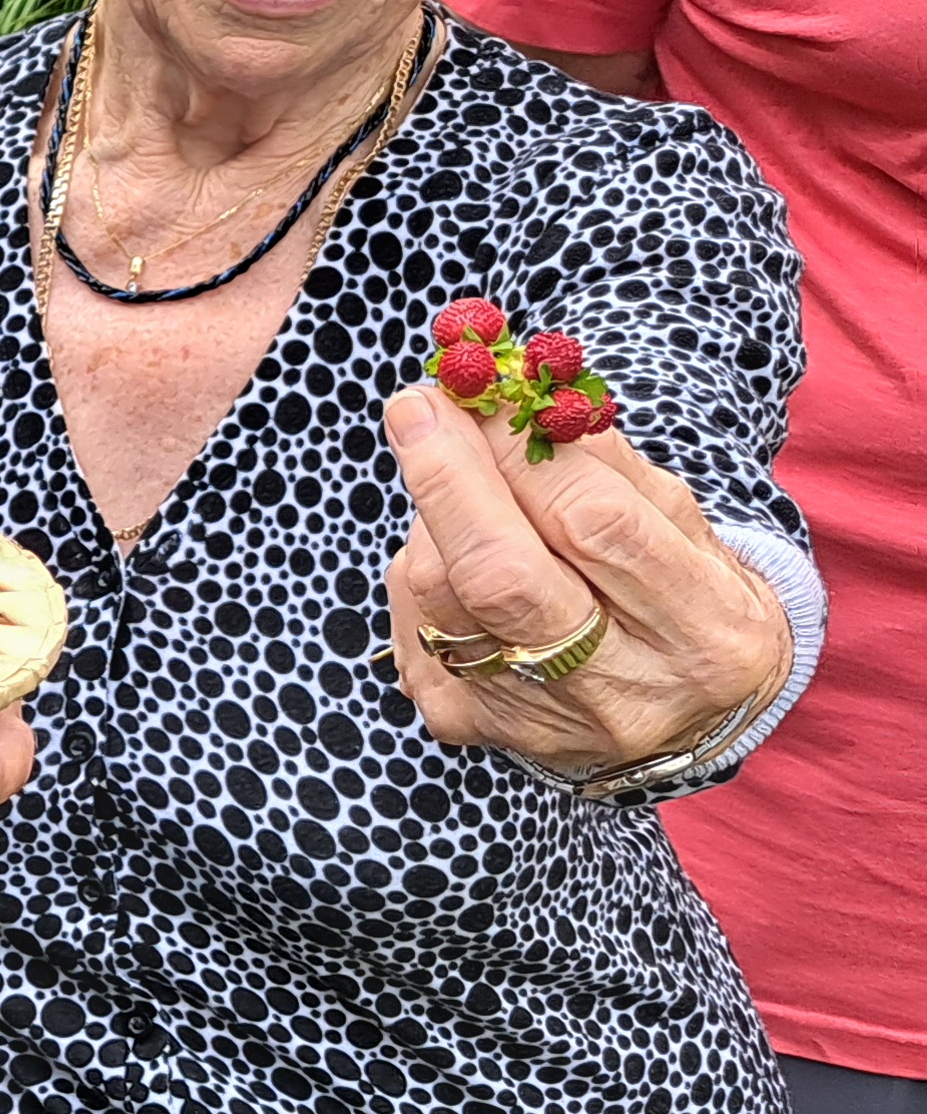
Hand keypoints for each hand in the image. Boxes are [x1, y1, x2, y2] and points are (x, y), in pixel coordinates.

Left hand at [382, 390, 787, 773]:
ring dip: (433, 516)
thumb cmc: (680, 592)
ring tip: (458, 480)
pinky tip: (451, 549)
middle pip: (500, 575)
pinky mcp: (462, 723)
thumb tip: (512, 397)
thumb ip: (602, 462)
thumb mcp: (678, 522)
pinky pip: (413, 620)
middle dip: (448, 476)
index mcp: (700, 631)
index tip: (480, 390)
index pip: (593, 527)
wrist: (677, 716)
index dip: (524, 451)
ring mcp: (531, 718)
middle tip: (418, 405)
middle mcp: (616, 690)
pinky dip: (422, 563)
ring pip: (441, 594)